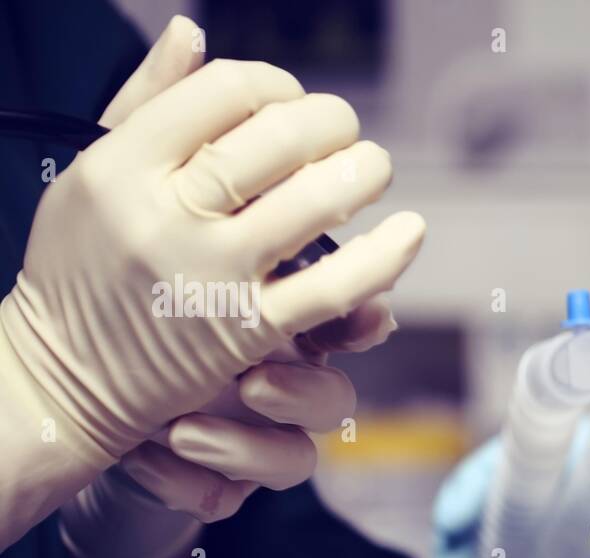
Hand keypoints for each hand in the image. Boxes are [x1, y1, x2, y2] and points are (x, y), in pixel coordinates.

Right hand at [0, 16, 424, 548]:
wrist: (65, 376)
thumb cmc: (84, 266)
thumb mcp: (90, 174)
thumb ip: (145, 102)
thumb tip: (192, 32)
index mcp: (120, 167)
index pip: (220, 95)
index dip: (272, 84)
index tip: (289, 98)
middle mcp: (163, 218)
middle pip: (271, 142)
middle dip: (326, 122)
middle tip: (345, 126)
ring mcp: (210, 277)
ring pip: (309, 205)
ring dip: (361, 174)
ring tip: (375, 165)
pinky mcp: (248, 332)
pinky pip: (331, 289)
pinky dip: (382, 258)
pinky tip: (408, 232)